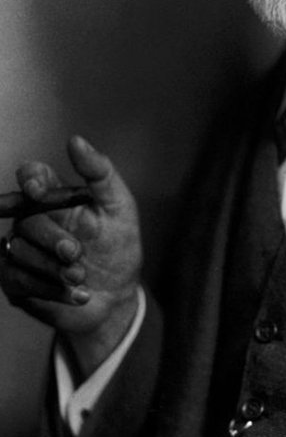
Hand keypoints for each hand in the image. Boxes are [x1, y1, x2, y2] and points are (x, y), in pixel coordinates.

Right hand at [0, 135, 142, 375]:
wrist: (118, 296)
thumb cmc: (118, 248)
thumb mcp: (119, 208)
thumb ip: (100, 173)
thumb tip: (75, 140)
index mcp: (54, 198)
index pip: (32, 176)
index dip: (30, 179)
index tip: (39, 191)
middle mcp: (32, 220)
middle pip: (26, 220)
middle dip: (53, 239)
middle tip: (76, 253)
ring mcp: (21, 250)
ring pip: (19, 251)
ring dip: (53, 268)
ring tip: (81, 277)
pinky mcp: (16, 282)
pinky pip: (18, 280)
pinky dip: (50, 289)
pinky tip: (79, 295)